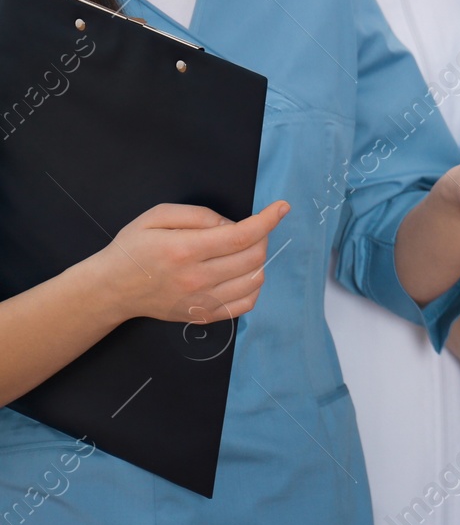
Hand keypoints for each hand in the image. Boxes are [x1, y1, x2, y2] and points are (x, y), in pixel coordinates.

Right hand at [92, 200, 289, 324]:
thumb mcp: (157, 216)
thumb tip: (231, 224)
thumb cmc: (134, 248)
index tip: (281, 208)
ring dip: (258, 259)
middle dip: (261, 236)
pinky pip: (247, 303)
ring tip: (241, 250)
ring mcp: (202, 301)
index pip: (241, 235)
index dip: (268, 220)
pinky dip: (253, 284)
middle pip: (253, 256)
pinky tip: (241, 272)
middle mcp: (196, 278)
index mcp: (184, 250)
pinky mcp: (204, 316)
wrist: (113, 288)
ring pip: (255, 279)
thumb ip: (199, 215)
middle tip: (250, 228)